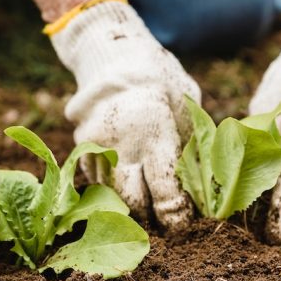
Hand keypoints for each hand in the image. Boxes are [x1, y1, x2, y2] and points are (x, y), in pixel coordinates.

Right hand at [50, 0, 198, 231]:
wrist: (115, 57)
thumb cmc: (161, 81)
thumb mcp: (186, 107)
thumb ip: (189, 145)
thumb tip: (199, 185)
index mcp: (154, 133)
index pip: (165, 191)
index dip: (175, 215)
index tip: (182, 223)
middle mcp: (122, 145)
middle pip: (133, 202)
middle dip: (150, 217)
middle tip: (163, 220)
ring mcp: (96, 146)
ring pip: (111, 195)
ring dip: (129, 206)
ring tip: (145, 205)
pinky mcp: (81, 146)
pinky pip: (97, 180)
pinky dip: (113, 187)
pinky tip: (127, 181)